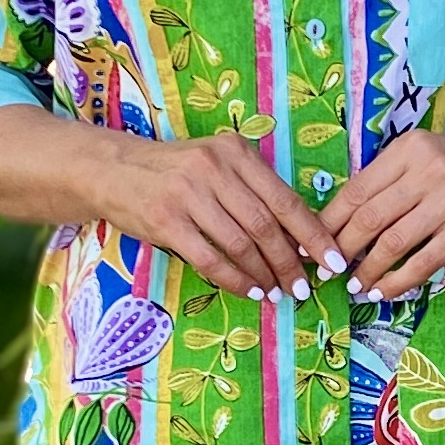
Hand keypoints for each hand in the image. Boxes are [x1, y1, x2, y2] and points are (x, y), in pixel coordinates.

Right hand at [115, 130, 337, 300]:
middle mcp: (214, 168)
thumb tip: (298, 237)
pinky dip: (236, 280)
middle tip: (303, 287)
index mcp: (235, 152)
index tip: (333, 260)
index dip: (313, 234)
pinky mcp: (166, 221)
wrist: (112, 169)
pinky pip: (210, 259)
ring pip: (241, 244)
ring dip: (264, 274)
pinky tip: (250, 291)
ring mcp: (188, 194)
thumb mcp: (215, 164)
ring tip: (277, 292)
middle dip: (291, 262)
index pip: (285, 199)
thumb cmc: (173, 172)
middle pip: (266, 225)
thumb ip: (252, 191)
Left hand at [320, 130, 444, 297]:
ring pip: (392, 243)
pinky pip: (422, 263)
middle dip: (341, 248)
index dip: (328, 221)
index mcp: (408, 150)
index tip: (310, 242)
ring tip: (353, 286)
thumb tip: (337, 221)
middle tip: (328, 269)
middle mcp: (428, 171)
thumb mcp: (421, 157)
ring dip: (366, 271)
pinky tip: (382, 292)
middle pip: (370, 217)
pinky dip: (396, 282)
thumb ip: (386, 181)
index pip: (357, 189)